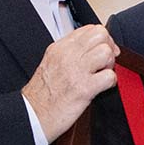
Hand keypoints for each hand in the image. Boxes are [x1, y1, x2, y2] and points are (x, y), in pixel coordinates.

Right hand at [22, 25, 119, 142]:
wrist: (33, 115)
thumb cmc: (42, 95)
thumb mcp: (51, 64)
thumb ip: (69, 53)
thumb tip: (91, 48)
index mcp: (59, 48)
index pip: (89, 29)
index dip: (102, 38)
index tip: (104, 49)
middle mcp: (67, 56)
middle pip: (100, 35)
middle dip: (108, 47)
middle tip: (105, 62)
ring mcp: (76, 71)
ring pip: (106, 52)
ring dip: (110, 64)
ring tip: (102, 74)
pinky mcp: (84, 88)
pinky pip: (109, 76)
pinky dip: (111, 82)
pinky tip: (102, 87)